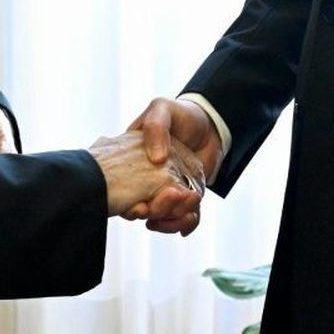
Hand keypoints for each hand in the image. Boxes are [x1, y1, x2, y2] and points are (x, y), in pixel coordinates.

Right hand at [126, 97, 224, 233]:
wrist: (210, 125)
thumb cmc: (180, 115)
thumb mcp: (162, 109)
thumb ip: (155, 127)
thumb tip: (157, 159)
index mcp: (133, 162)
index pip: (123, 190)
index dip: (129, 204)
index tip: (140, 207)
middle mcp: (145, 180)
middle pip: (143, 209)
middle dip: (156, 211)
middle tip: (172, 198)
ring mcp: (165, 191)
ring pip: (161, 217)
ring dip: (170, 220)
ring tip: (186, 208)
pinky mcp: (183, 198)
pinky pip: (180, 219)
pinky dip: (184, 224)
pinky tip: (188, 219)